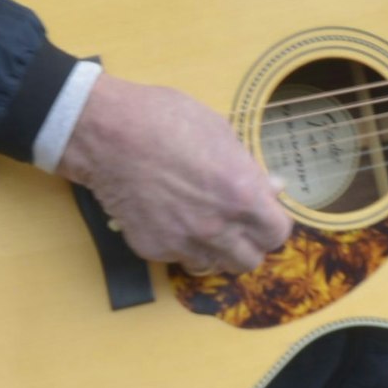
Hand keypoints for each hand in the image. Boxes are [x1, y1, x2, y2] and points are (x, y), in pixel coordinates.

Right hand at [56, 73, 291, 273]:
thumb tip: (272, 188)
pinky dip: (180, 246)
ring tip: (204, 224)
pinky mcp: (151, 248)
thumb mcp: (221, 133)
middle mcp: (216, 226)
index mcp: (242, 194)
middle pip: (249, 261)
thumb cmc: (167, 120)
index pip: (277, 234)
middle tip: (236, 224)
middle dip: (247, 244)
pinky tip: (171, 218)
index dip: (271, 224)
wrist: (110, 133)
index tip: (261, 215)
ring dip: (215, 251)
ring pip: (214, 266)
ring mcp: (182, 241)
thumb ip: (249, 169)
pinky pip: (178, 258)